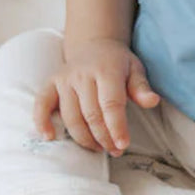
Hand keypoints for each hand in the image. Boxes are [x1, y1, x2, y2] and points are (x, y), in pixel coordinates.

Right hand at [33, 37, 159, 155]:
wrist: (94, 44)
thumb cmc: (118, 63)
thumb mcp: (135, 69)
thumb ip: (142, 87)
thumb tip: (153, 101)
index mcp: (106, 70)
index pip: (111, 104)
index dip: (117, 127)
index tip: (123, 145)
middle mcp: (82, 74)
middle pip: (91, 114)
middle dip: (104, 137)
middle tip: (115, 150)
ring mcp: (64, 79)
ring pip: (71, 116)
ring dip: (84, 138)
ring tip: (98, 148)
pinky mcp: (51, 84)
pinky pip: (41, 104)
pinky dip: (42, 121)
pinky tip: (49, 137)